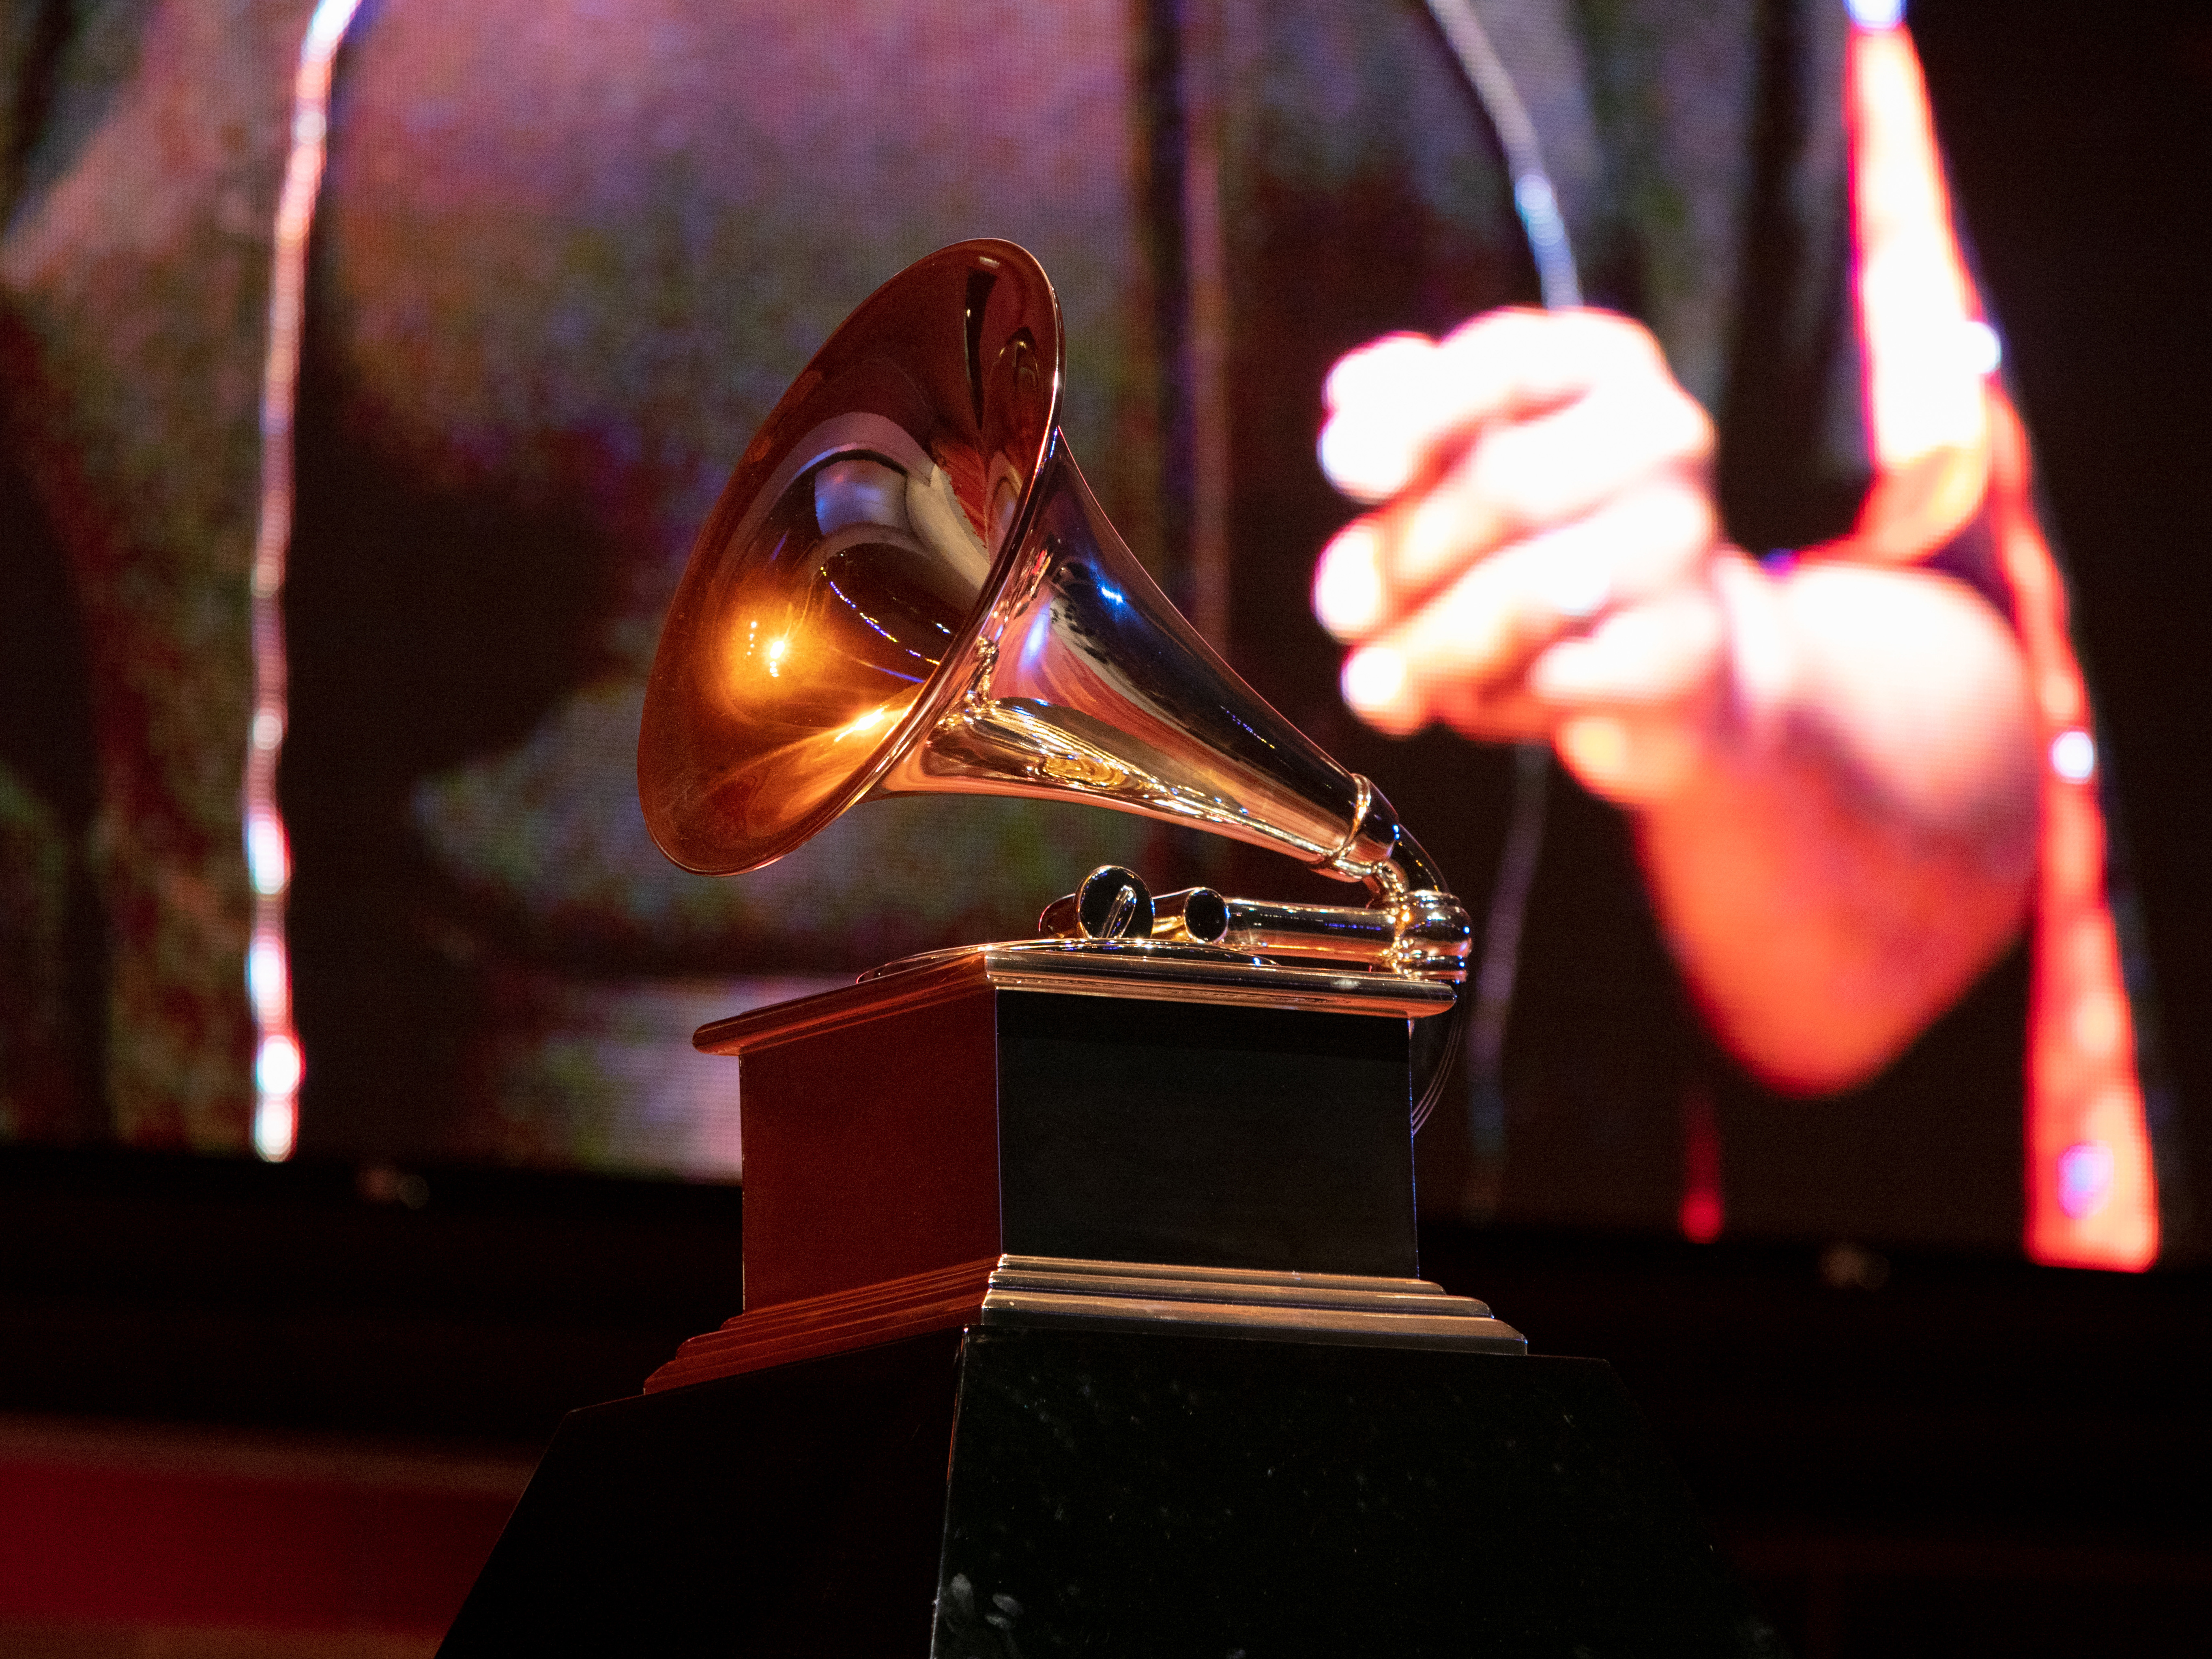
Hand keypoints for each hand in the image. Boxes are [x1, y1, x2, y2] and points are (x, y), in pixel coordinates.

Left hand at [1311, 307, 1737, 804]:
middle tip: (1346, 612)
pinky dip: (1489, 702)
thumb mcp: (1461, 467)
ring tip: (1374, 680)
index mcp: (1598, 362)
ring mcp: (1683, 541)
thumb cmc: (1535, 539)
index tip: (1347, 469)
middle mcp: (1660, 435)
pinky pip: (1553, 680)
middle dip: (1400, 562)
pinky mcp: (1687, 648)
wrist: (1657, 653)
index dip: (1413, 415)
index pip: (1503, 363)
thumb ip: (1401, 431)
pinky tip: (1478, 699)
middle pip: (1499, 490)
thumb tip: (1350, 410)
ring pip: (1520, 597)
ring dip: (1425, 647)